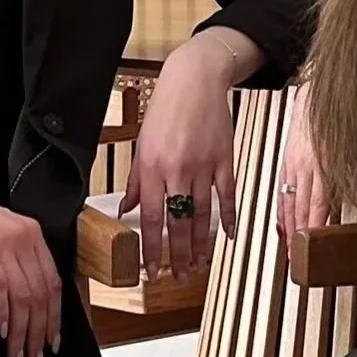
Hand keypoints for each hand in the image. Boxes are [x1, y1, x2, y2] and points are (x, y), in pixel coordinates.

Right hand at [0, 149, 61, 356]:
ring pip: (23, 295)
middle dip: (39, 332)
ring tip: (15, 355)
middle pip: (41, 293)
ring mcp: (2, 239)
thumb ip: (15, 257)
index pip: (53, 283)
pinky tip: (0, 331)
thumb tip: (27, 301)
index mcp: (32, 233)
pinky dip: (2, 312)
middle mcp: (23, 236)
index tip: (52, 343)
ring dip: (21, 331)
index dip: (54, 317)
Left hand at [125, 29, 250, 279]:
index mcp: (152, 167)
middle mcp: (177, 170)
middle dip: (179, 255)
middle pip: (178, 223)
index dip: (152, 249)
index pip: (152, 219)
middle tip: (179, 277)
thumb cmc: (165, 108)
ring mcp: (204, 166)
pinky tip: (229, 236)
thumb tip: (128, 210)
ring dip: (201, 244)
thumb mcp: (142, 143)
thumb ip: (137, 181)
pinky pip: (227, 196)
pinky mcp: (225, 160)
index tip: (151, 271)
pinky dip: (229, 218)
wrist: (195, 79)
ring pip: (202, 214)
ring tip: (200, 265)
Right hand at [274, 86, 331, 238]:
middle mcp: (305, 167)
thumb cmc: (338, 118)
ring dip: (289, 226)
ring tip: (290, 247)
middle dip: (298, 236)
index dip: (314, 229)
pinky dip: (282, 209)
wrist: (316, 92)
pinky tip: (282, 223)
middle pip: (300, 208)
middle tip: (300, 258)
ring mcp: (293, 164)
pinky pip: (282, 190)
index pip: (318, 206)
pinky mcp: (287, 160)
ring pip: (288, 202)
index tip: (313, 248)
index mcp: (324, 165)